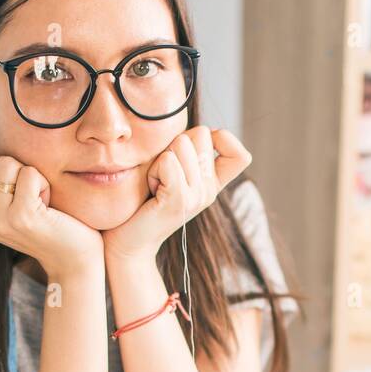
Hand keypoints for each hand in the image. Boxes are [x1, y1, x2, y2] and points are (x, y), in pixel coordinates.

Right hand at [0, 146, 103, 278]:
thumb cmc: (47, 226)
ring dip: (30, 175)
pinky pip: (29, 172)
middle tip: (29, 195)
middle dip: (14, 168)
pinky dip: (44, 183)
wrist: (73, 261)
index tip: (15, 191)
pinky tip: (48, 205)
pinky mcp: (22, 216)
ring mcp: (0, 219)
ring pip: (6, 163)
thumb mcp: (13, 203)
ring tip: (39, 201)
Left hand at [101, 126, 251, 264]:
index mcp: (211, 184)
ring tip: (155, 183)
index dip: (223, 139)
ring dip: (159, 158)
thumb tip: (197, 128)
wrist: (128, 243)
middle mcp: (209, 191)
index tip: (194, 150)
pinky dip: (154, 168)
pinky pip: (169, 160)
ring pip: (182, 143)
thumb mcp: (170, 172)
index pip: (241, 156)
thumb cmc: (142, 203)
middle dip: (174, 144)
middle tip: (162, 174)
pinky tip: (151, 188)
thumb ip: (186, 152)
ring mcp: (197, 197)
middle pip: (202, 133)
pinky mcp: (179, 201)